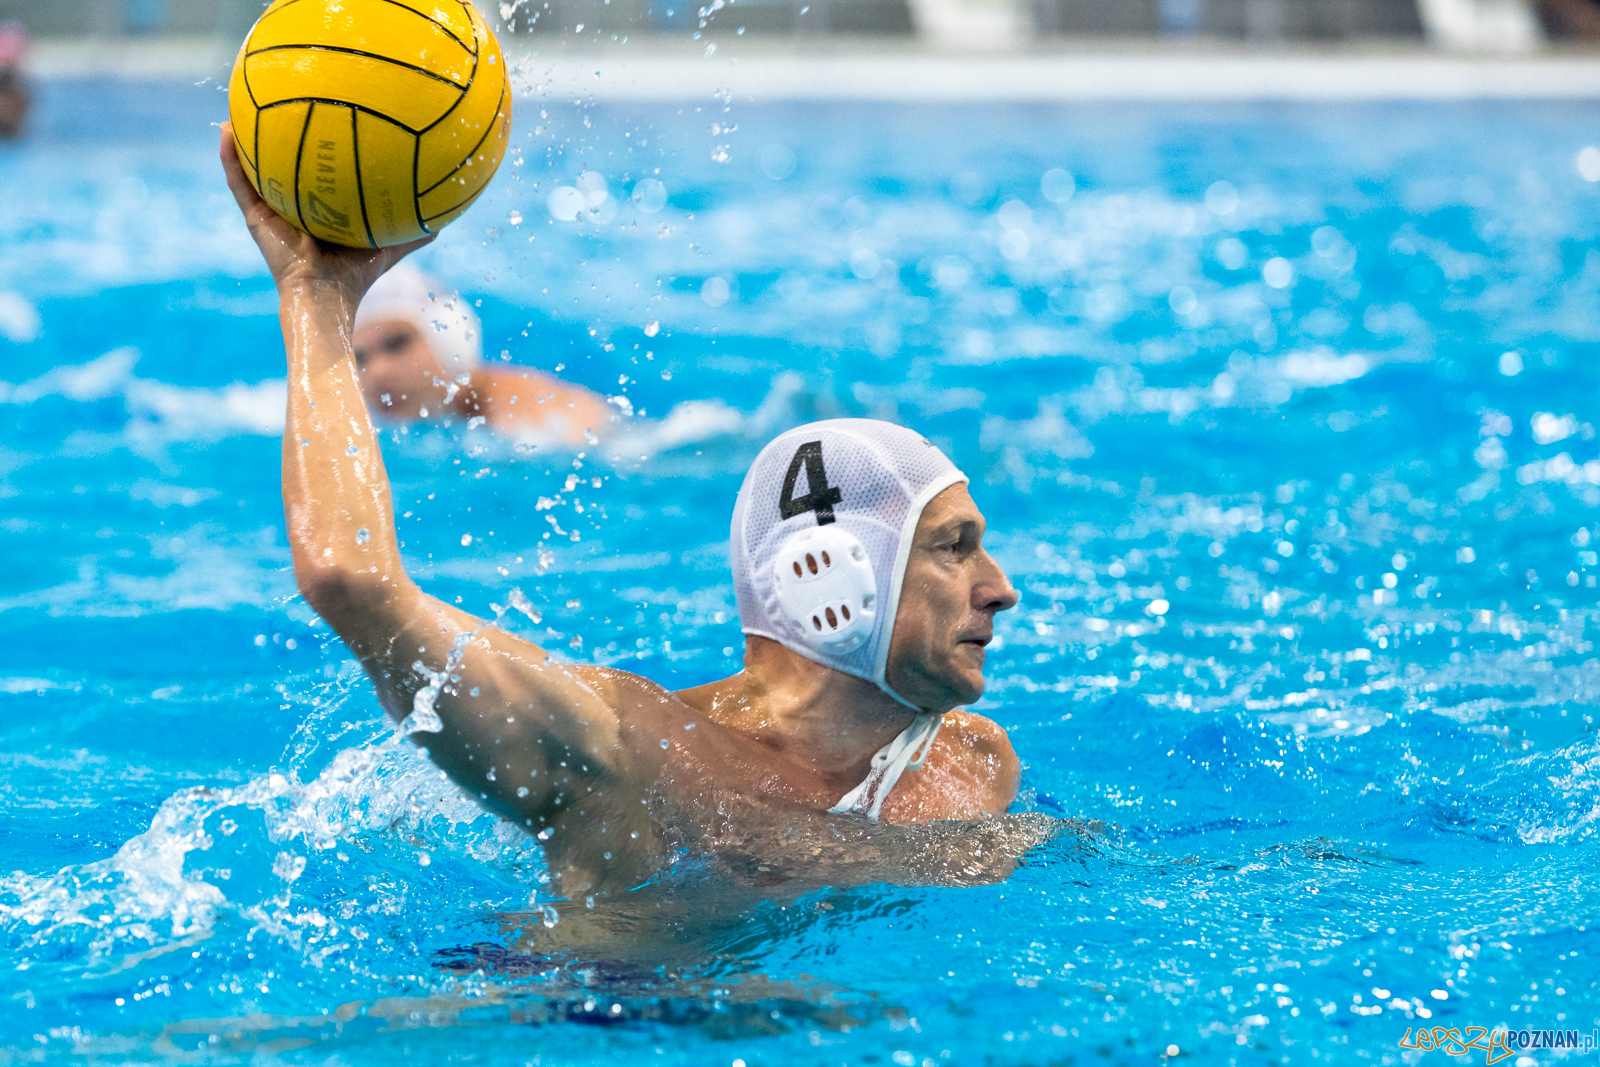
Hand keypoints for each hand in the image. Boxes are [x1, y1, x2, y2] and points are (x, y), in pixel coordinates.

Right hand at [219, 123, 432, 309]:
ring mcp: (269, 212)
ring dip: (242, 139)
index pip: (313, 176)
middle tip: (273, 105)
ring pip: (250, 169)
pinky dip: (229, 156)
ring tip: (237, 109)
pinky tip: (225, 130)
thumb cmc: (357, 274)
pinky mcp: (253, 217)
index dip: (311, 152)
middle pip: (279, 168)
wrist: (325, 294)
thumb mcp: (388, 244)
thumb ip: (411, 231)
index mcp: (317, 212)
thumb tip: (444, 220)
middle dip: (274, 140)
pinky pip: (237, 180)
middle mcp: (290, 209)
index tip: (316, 119)